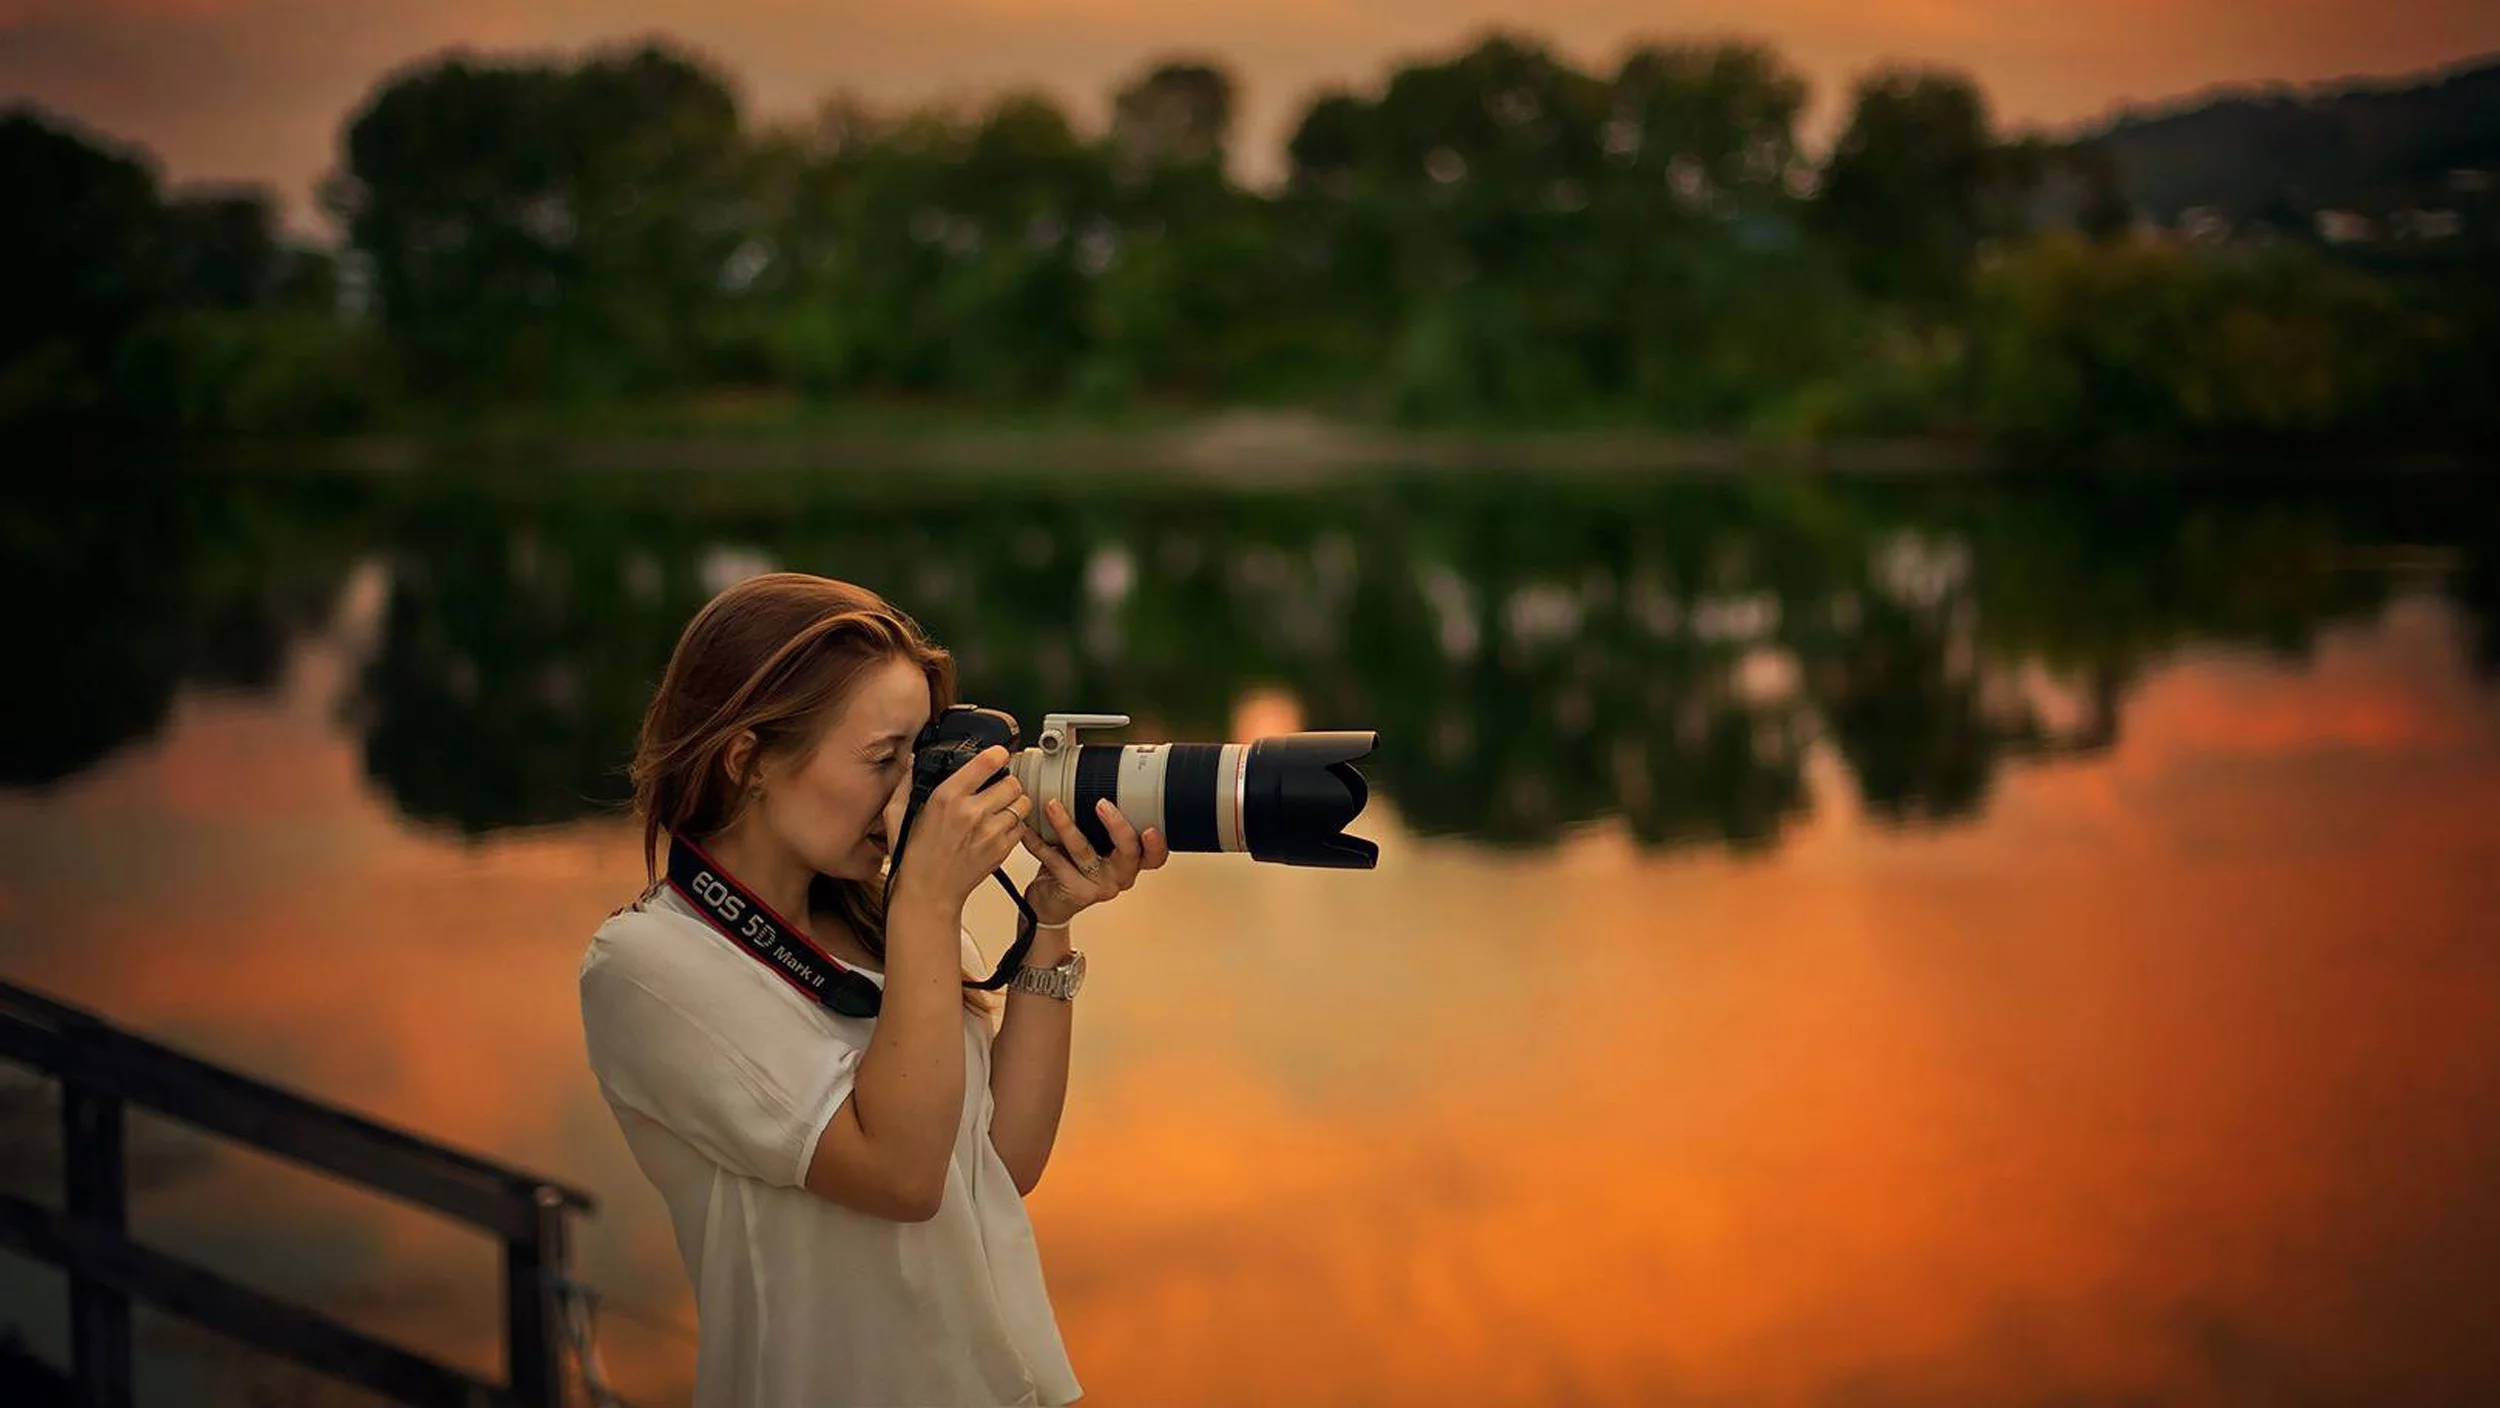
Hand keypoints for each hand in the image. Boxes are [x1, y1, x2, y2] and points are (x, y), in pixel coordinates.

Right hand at [887, 745, 1029, 915]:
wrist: (928, 893)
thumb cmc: (914, 856)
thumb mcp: (897, 814)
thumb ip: (906, 783)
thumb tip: (913, 762)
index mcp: (947, 797)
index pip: (986, 762)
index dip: (997, 755)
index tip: (998, 755)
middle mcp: (972, 812)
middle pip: (1012, 782)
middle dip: (1006, 783)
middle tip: (996, 789)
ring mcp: (990, 832)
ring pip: (1022, 803)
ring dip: (1014, 803)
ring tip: (1000, 809)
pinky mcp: (1001, 850)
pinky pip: (1022, 827)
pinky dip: (1014, 825)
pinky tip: (997, 829)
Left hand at [1019, 797, 1168, 927]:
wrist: (1052, 905)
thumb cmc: (1075, 869)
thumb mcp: (1096, 847)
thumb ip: (1101, 826)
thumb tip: (1094, 779)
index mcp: (1130, 863)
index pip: (1155, 856)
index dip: (1158, 844)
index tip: (1151, 827)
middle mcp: (1120, 876)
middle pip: (1128, 852)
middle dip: (1117, 826)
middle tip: (1102, 804)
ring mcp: (1099, 886)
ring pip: (1084, 852)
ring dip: (1066, 825)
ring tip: (1052, 805)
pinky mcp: (1075, 891)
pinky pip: (1055, 862)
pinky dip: (1038, 843)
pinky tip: (1028, 829)